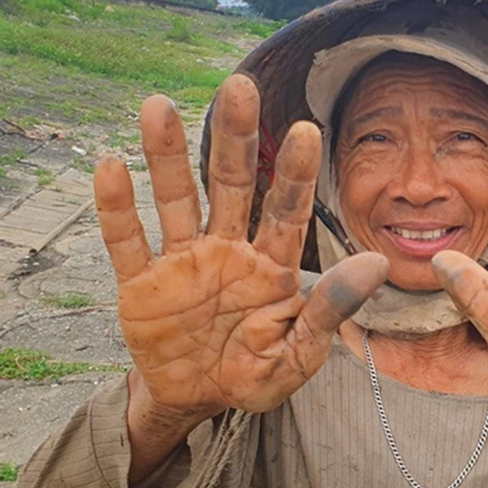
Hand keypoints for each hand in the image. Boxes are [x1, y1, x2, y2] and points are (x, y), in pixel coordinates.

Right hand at [95, 75, 388, 421]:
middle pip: (229, 183)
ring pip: (174, 198)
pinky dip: (117, 209)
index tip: (306, 129)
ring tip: (158, 106)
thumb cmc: (254, 373)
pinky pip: (127, 241)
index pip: (287, 210)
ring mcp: (180, 261)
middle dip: (233, 136)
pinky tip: (110, 167)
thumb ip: (330, 309)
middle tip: (239, 85)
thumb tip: (377, 264)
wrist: (195, 402)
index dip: (294, 172)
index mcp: (270, 265)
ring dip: (165, 155)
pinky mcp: (139, 283)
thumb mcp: (299, 354)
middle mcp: (226, 249)